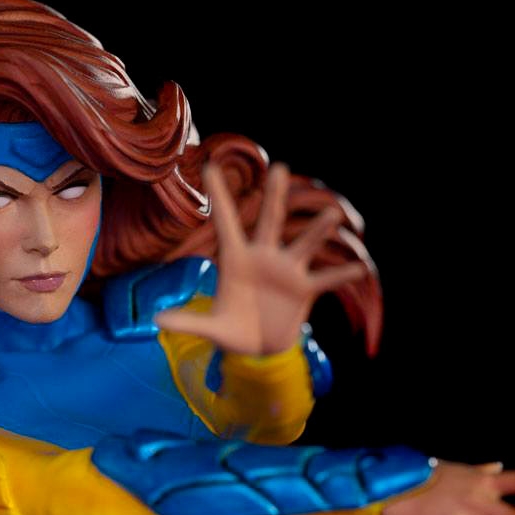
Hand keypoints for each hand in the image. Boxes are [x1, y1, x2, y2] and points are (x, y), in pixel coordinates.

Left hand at [153, 161, 368, 354]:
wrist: (258, 348)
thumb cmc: (232, 331)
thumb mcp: (210, 329)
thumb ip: (187, 321)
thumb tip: (156, 321)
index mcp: (236, 260)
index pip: (225, 224)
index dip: (218, 198)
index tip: (209, 166)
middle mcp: (263, 257)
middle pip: (269, 222)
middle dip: (274, 198)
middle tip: (279, 168)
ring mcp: (286, 271)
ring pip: (303, 245)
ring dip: (318, 232)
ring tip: (333, 215)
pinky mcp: (305, 290)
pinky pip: (325, 279)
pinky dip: (341, 274)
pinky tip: (358, 267)